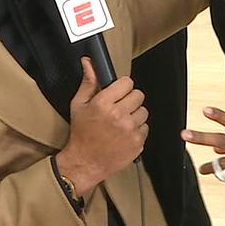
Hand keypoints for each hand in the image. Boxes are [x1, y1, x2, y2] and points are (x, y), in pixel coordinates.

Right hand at [56, 57, 147, 196]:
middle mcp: (118, 115)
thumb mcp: (79, 105)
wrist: (85, 162)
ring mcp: (130, 130)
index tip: (118, 92)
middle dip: (129, 99)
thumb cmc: (81, 134)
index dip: (122, 87)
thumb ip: (88, 82)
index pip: (127, 83)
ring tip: (121, 122)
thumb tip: (89, 63)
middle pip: (138, 95)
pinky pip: (145, 127)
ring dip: (134, 114)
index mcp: (103, 104)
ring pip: (143, 111)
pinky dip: (137, 130)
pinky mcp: (137, 142)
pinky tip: (124, 133)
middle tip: (119, 108)